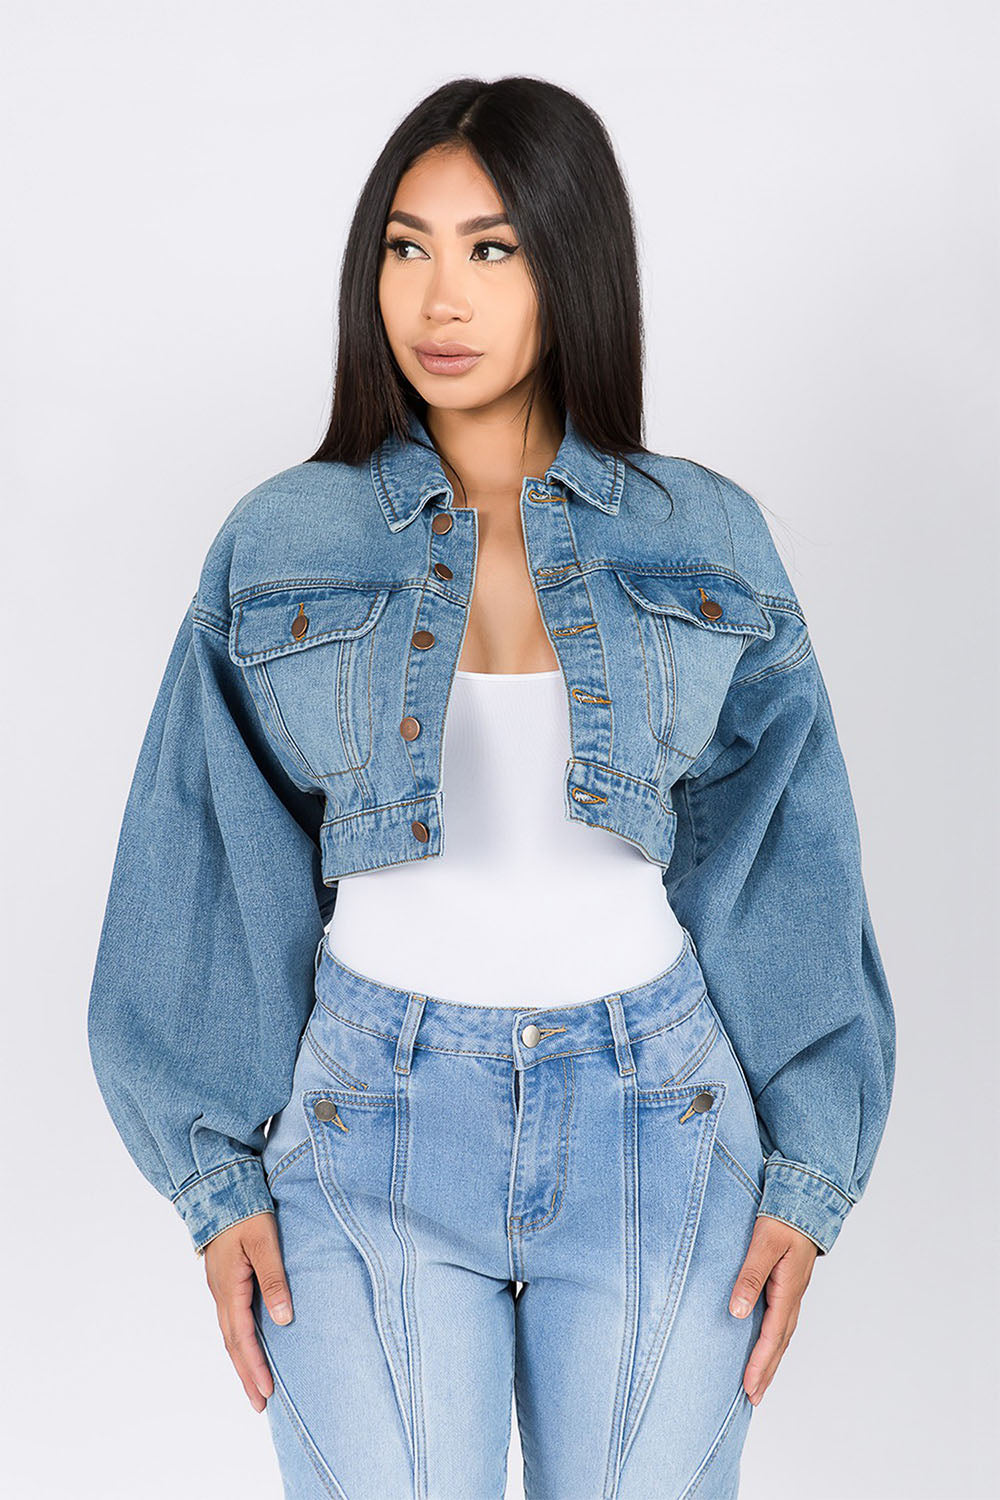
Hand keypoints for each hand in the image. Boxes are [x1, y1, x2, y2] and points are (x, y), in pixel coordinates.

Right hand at [203, 1211, 292, 1411]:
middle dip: (247, 1375)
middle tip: (260, 1405)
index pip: (243, 1338)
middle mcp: (221, 1294)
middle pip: (233, 1344)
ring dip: (243, 1361)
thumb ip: (274, 1278)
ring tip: (256, 1386)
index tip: (268, 1392)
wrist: (220, 1189)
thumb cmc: (245, 1213)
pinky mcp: (225, 1282)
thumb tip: (283, 1318)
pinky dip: (240, 1342)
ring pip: (231, 1334)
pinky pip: (232, 1320)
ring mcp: (221, 1289)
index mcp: (229, 1288)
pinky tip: (250, 1347)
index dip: (255, 1366)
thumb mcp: (264, 1242)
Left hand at [729, 1216, 817, 1404]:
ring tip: (758, 1382)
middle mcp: (792, 1297)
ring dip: (771, 1360)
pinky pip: (781, 1321)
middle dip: (767, 1372)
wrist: (805, 1200)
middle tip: (753, 1398)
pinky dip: (773, 1341)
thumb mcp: (763, 1244)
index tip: (748, 1388)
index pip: (771, 1336)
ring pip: (781, 1335)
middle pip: (779, 1344)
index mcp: (787, 1291)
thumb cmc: (783, 1219)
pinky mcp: (788, 1286)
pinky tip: (765, 1346)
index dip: (759, 1364)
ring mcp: (792, 1293)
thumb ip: (750, 1276)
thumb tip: (736, 1311)